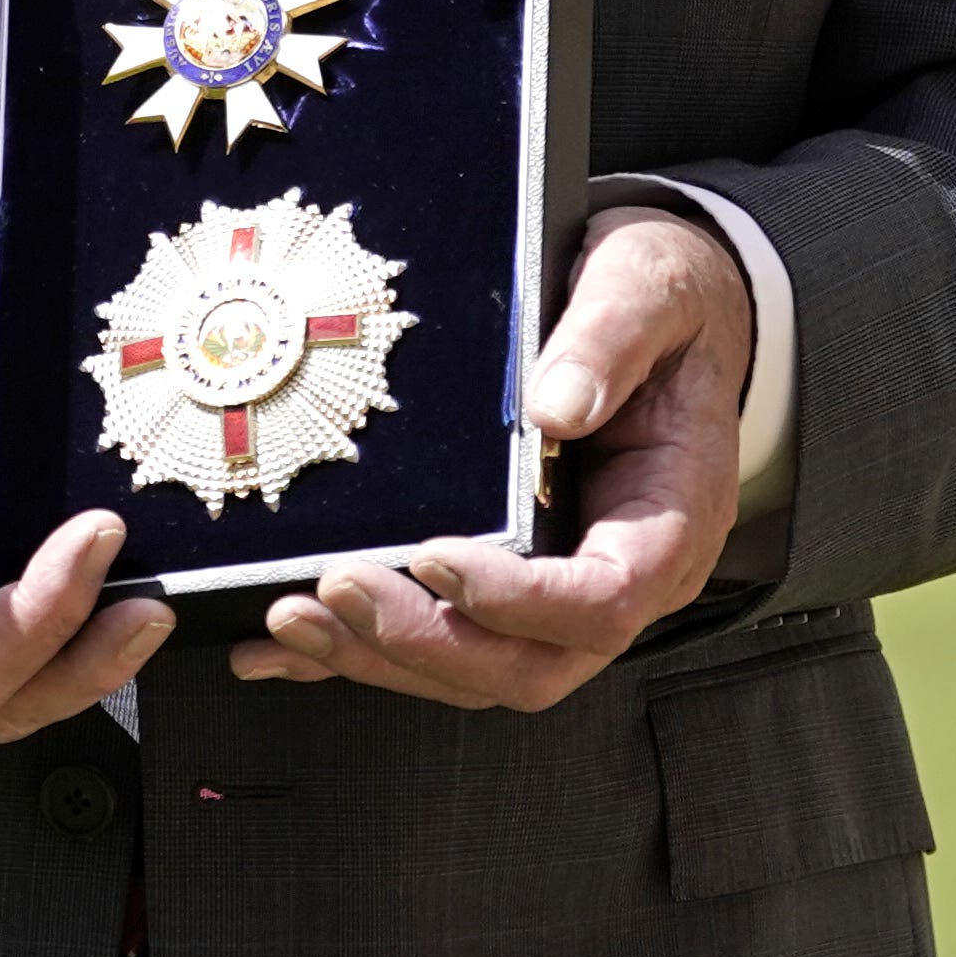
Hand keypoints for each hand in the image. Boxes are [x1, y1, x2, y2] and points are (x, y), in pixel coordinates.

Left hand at [236, 202, 749, 712]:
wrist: (665, 312)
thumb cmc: (664, 304)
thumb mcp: (649, 288)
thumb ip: (610, 339)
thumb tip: (553, 406)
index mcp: (667, 519)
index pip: (603, 601)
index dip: (516, 598)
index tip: (435, 553)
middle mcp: (619, 574)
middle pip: (528, 664)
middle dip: (425, 641)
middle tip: (339, 589)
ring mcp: (561, 590)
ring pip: (474, 669)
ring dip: (378, 655)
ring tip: (294, 618)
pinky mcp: (507, 582)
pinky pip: (438, 639)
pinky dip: (359, 651)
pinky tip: (288, 647)